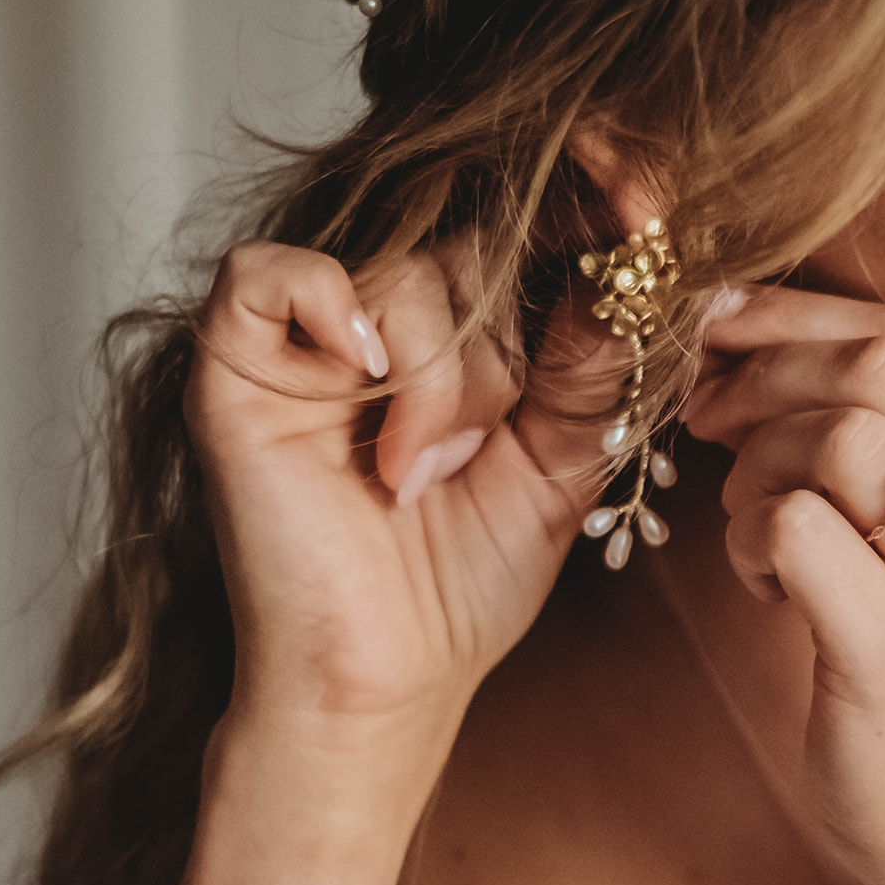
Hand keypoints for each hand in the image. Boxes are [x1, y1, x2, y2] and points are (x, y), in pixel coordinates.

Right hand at [184, 241, 616, 755]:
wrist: (384, 679)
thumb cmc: (463, 585)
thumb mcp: (561, 467)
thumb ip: (594, 364)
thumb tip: (642, 261)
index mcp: (468, 340)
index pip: (522, 227)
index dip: (584, 205)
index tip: (648, 211)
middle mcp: (389, 324)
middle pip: (470, 247)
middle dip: (502, 353)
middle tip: (488, 446)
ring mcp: (310, 341)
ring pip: (398, 271)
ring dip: (435, 380)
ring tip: (419, 472)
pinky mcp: (236, 366)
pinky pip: (271, 273)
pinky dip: (327, 308)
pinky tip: (359, 377)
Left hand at [685, 288, 884, 884]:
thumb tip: (758, 336)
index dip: (800, 319)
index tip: (722, 332)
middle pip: (879, 367)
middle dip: (764, 376)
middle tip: (708, 418)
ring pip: (836, 438)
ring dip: (756, 469)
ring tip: (755, 530)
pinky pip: (795, 530)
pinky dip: (750, 541)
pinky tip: (766, 589)